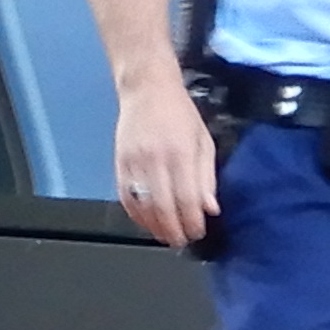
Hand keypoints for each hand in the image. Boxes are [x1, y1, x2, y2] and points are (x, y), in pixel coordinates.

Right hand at [111, 73, 220, 251]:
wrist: (147, 89)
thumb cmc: (180, 113)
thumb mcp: (204, 140)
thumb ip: (207, 176)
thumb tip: (210, 208)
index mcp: (181, 153)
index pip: (187, 199)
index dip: (192, 222)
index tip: (198, 232)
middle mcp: (155, 160)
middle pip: (163, 208)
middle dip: (174, 231)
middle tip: (182, 240)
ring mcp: (134, 163)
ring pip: (143, 207)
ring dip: (154, 227)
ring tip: (165, 236)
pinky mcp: (119, 164)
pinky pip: (126, 198)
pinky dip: (135, 215)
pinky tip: (146, 222)